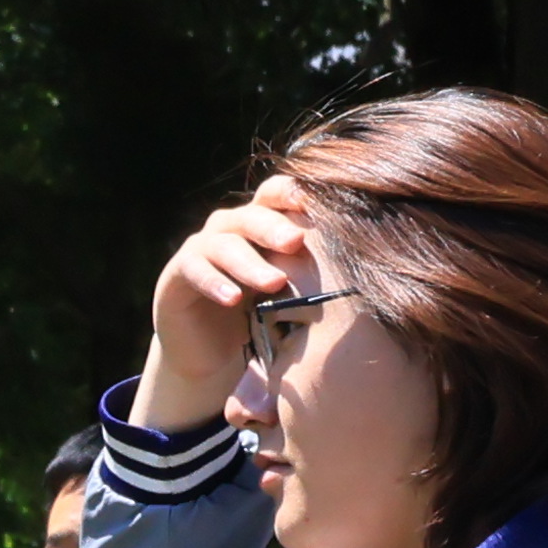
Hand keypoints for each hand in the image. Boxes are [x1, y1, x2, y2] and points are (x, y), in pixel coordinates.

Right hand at [131, 176, 311, 431]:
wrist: (214, 353)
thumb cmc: (264, 316)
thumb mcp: (293, 289)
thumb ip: (314, 268)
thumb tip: (371, 256)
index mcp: (263, 223)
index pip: (277, 195)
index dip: (295, 193)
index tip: (322, 202)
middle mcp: (231, 227)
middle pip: (252, 215)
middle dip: (275, 227)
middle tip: (297, 242)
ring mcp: (201, 248)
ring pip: (224, 243)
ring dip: (250, 262)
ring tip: (273, 283)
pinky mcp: (176, 274)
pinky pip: (194, 269)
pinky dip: (215, 282)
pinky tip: (233, 299)